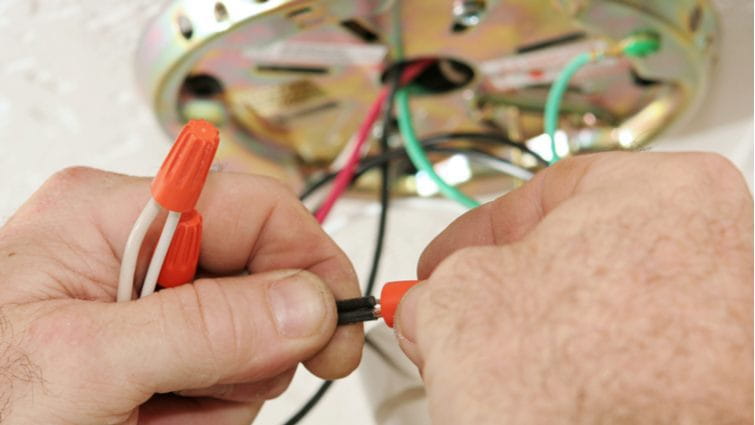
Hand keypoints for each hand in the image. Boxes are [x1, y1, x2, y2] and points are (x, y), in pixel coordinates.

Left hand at [0, 167, 361, 423]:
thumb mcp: (87, 364)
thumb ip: (202, 328)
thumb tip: (307, 304)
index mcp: (113, 217)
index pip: (256, 207)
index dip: (308, 262)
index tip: (336, 324)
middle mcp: (137, 251)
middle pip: (260, 280)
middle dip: (248, 349)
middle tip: (202, 391)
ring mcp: (149, 306)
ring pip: (250, 340)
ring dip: (219, 393)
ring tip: (151, 416)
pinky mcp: (156, 353)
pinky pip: (226, 377)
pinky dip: (203, 413)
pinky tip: (151, 421)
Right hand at [396, 152, 752, 423]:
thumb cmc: (593, 387)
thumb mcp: (459, 307)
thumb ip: (437, 288)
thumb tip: (432, 303)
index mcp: (662, 189)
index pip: (542, 194)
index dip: (475, 235)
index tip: (442, 266)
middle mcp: (712, 245)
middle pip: (573, 256)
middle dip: (505, 294)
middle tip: (461, 322)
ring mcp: (726, 317)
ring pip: (600, 313)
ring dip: (541, 338)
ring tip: (503, 375)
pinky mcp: (723, 379)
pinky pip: (634, 359)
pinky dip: (588, 374)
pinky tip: (552, 398)